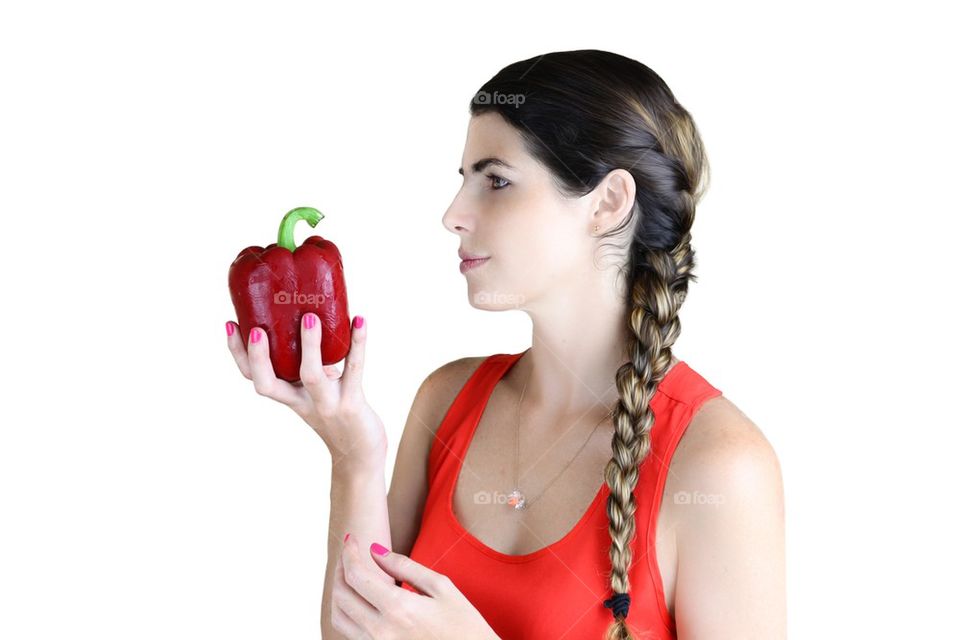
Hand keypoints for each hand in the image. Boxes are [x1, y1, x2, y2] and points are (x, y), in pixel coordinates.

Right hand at [225, 314, 386, 471]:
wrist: (360, 455)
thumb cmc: (339, 415)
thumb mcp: (318, 391)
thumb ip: (313, 366)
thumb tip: (313, 322)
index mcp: (290, 398)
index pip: (254, 378)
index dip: (239, 355)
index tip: (230, 325)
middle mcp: (303, 403)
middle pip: (268, 385)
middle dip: (258, 358)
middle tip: (255, 330)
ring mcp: (327, 404)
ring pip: (312, 376)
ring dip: (310, 345)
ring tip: (310, 317)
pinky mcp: (352, 403)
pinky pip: (354, 369)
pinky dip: (358, 343)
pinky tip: (360, 320)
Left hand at [332, 534, 499, 639]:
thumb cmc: (463, 624)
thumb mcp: (441, 586)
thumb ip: (405, 566)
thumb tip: (375, 550)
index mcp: (398, 608)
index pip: (356, 576)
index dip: (349, 554)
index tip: (352, 539)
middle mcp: (381, 631)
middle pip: (341, 596)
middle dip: (340, 569)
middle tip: (349, 554)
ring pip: (339, 617)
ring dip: (339, 592)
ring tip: (349, 574)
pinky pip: (350, 632)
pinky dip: (347, 612)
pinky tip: (360, 599)